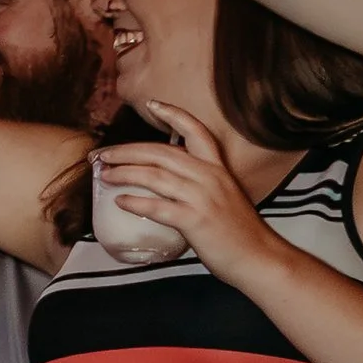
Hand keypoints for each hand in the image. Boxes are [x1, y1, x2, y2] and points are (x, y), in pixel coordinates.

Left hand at [93, 104, 270, 279]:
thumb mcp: (224, 197)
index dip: (174, 114)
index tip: (152, 103)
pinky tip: (120, 202)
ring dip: (124, 173)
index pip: (196, 132)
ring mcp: (202, 197)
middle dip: (127, 151)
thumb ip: (200, 187)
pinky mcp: (195, 220)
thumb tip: (169, 186)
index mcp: (218, 169)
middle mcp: (210, 177)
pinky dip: (135, 202)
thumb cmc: (239, 233)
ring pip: (154, 176)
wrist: (259, 258)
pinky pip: (157, 206)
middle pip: (161, 153)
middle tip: (103, 155)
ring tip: (105, 175)